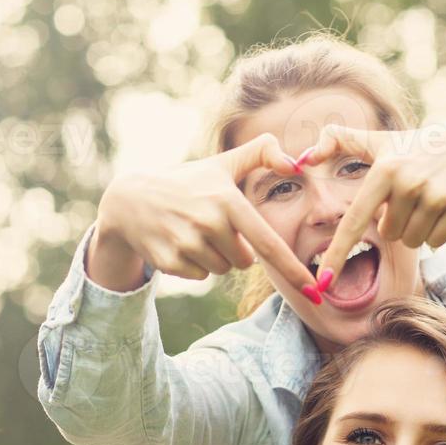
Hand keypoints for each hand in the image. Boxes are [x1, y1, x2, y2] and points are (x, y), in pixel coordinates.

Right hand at [96, 134, 318, 294]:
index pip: (268, 243)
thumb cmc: (188, 182)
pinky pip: (199, 276)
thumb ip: (261, 154)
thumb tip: (295, 160)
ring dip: (213, 256)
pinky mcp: (168, 261)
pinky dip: (194, 265)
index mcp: (227, 201)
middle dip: (234, 249)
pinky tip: (178, 241)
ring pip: (221, 270)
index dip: (293, 269)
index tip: (314, 290)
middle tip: (211, 225)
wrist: (130, 199)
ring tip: (192, 231)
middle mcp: (207, 222)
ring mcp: (186, 243)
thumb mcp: (222, 164)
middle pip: (244, 261)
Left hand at [301, 122, 445, 289]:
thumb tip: (302, 157)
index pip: (354, 221)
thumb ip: (339, 142)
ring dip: (417, 228)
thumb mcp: (380, 142)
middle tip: (411, 197)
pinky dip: (438, 231)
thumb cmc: (416, 148)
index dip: (337, 254)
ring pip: (412, 241)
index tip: (323, 282)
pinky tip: (445, 207)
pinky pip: (436, 242)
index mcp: (384, 170)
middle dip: (397, 222)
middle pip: (389, 235)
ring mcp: (437, 195)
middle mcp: (409, 182)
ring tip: (428, 200)